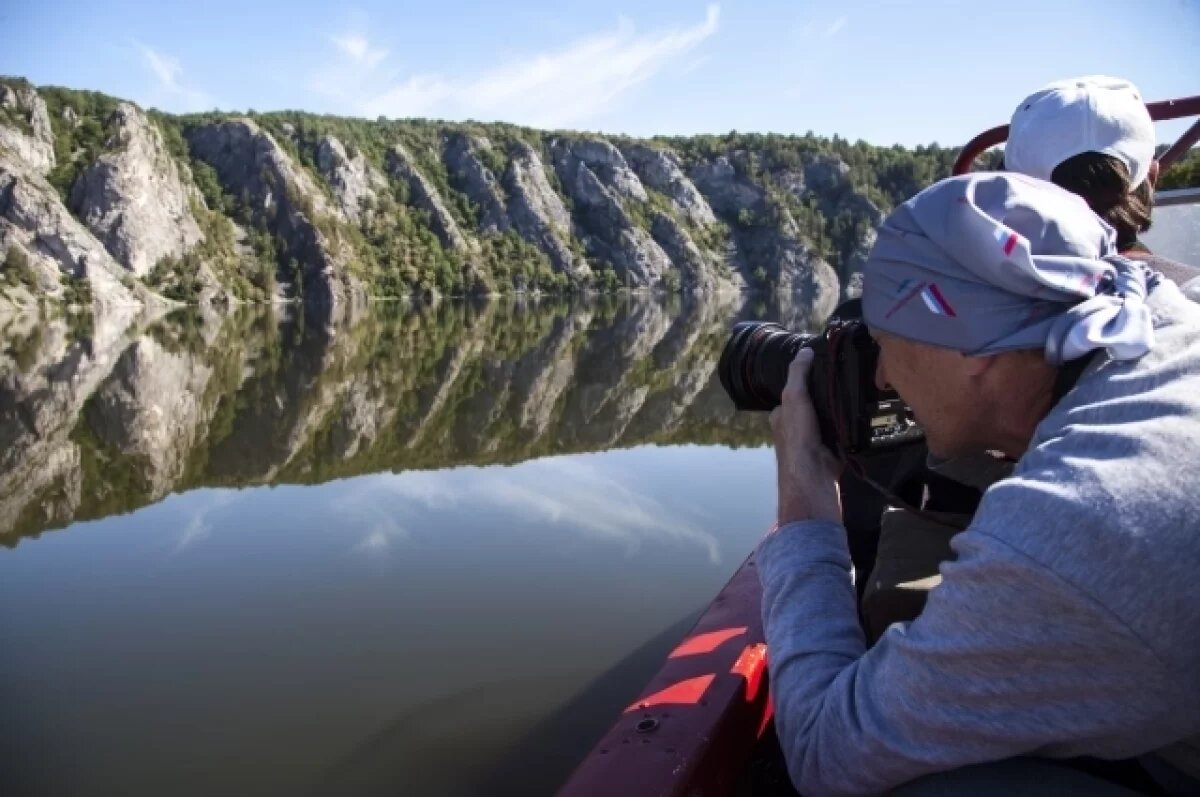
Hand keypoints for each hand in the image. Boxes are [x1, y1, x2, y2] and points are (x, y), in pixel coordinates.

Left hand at [769, 348, 842, 525]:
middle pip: (813, 405)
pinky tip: (862, 417)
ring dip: (840, 411)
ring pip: (829, 419)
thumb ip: (798, 374)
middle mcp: (795, 429)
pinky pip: (842, 435)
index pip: (793, 391)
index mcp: (781, 416)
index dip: (807, 379)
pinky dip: (849, 428)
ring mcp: (814, 442)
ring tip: (858, 393)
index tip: (827, 367)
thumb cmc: (798, 435)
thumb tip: (805, 350)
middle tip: (848, 379)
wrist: (814, 477)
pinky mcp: (831, 453)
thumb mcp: (794, 397)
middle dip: (827, 396)